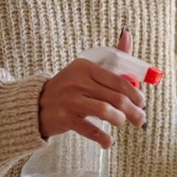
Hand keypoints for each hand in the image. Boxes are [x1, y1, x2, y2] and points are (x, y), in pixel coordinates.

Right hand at [37, 29, 146, 147]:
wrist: (34, 105)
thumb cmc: (68, 89)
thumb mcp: (86, 70)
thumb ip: (110, 58)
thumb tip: (127, 34)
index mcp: (85, 67)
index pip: (118, 80)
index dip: (135, 93)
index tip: (142, 102)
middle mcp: (77, 81)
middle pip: (115, 97)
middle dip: (133, 110)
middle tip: (140, 120)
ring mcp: (70, 100)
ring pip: (105, 110)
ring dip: (120, 120)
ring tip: (122, 123)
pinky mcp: (64, 118)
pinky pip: (90, 129)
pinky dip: (103, 137)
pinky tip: (108, 141)